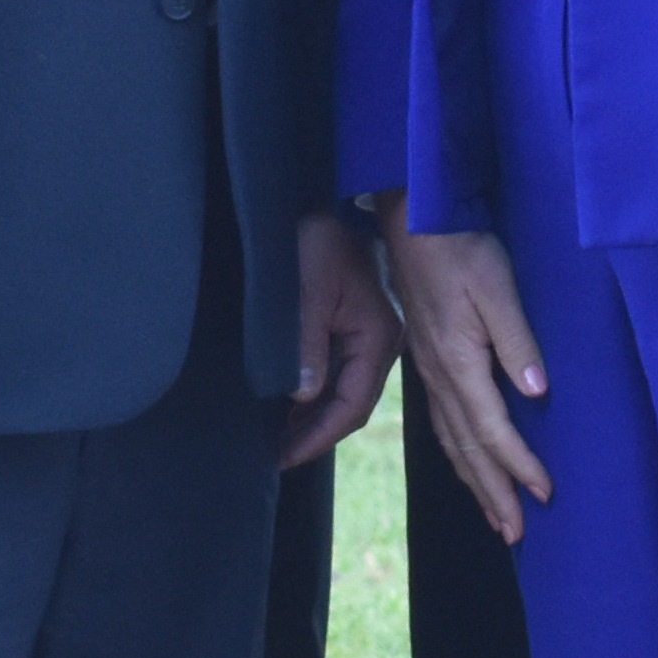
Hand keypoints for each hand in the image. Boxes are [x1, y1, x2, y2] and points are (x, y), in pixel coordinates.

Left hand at [278, 209, 397, 467]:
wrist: (328, 200)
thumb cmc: (317, 237)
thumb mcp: (308, 289)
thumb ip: (306, 343)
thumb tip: (303, 396)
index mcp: (377, 336)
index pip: (352, 405)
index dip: (318, 437)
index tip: (284, 457)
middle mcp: (381, 342)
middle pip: (352, 405)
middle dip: (316, 435)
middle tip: (276, 457)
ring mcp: (370, 335)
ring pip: (346, 393)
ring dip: (315, 419)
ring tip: (279, 441)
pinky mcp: (356, 327)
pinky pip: (341, 374)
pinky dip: (317, 396)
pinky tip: (291, 408)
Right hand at [381, 214, 557, 542]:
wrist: (413, 222)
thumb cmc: (460, 248)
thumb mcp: (496, 286)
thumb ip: (516, 338)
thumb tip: (536, 392)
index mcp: (459, 361)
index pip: (492, 429)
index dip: (518, 465)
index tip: (544, 494)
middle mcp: (440, 377)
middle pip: (469, 449)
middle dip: (494, 493)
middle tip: (517, 533)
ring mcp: (430, 373)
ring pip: (452, 442)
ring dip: (475, 483)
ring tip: (497, 518)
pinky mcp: (427, 363)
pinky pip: (442, 425)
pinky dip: (458, 456)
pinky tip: (468, 466)